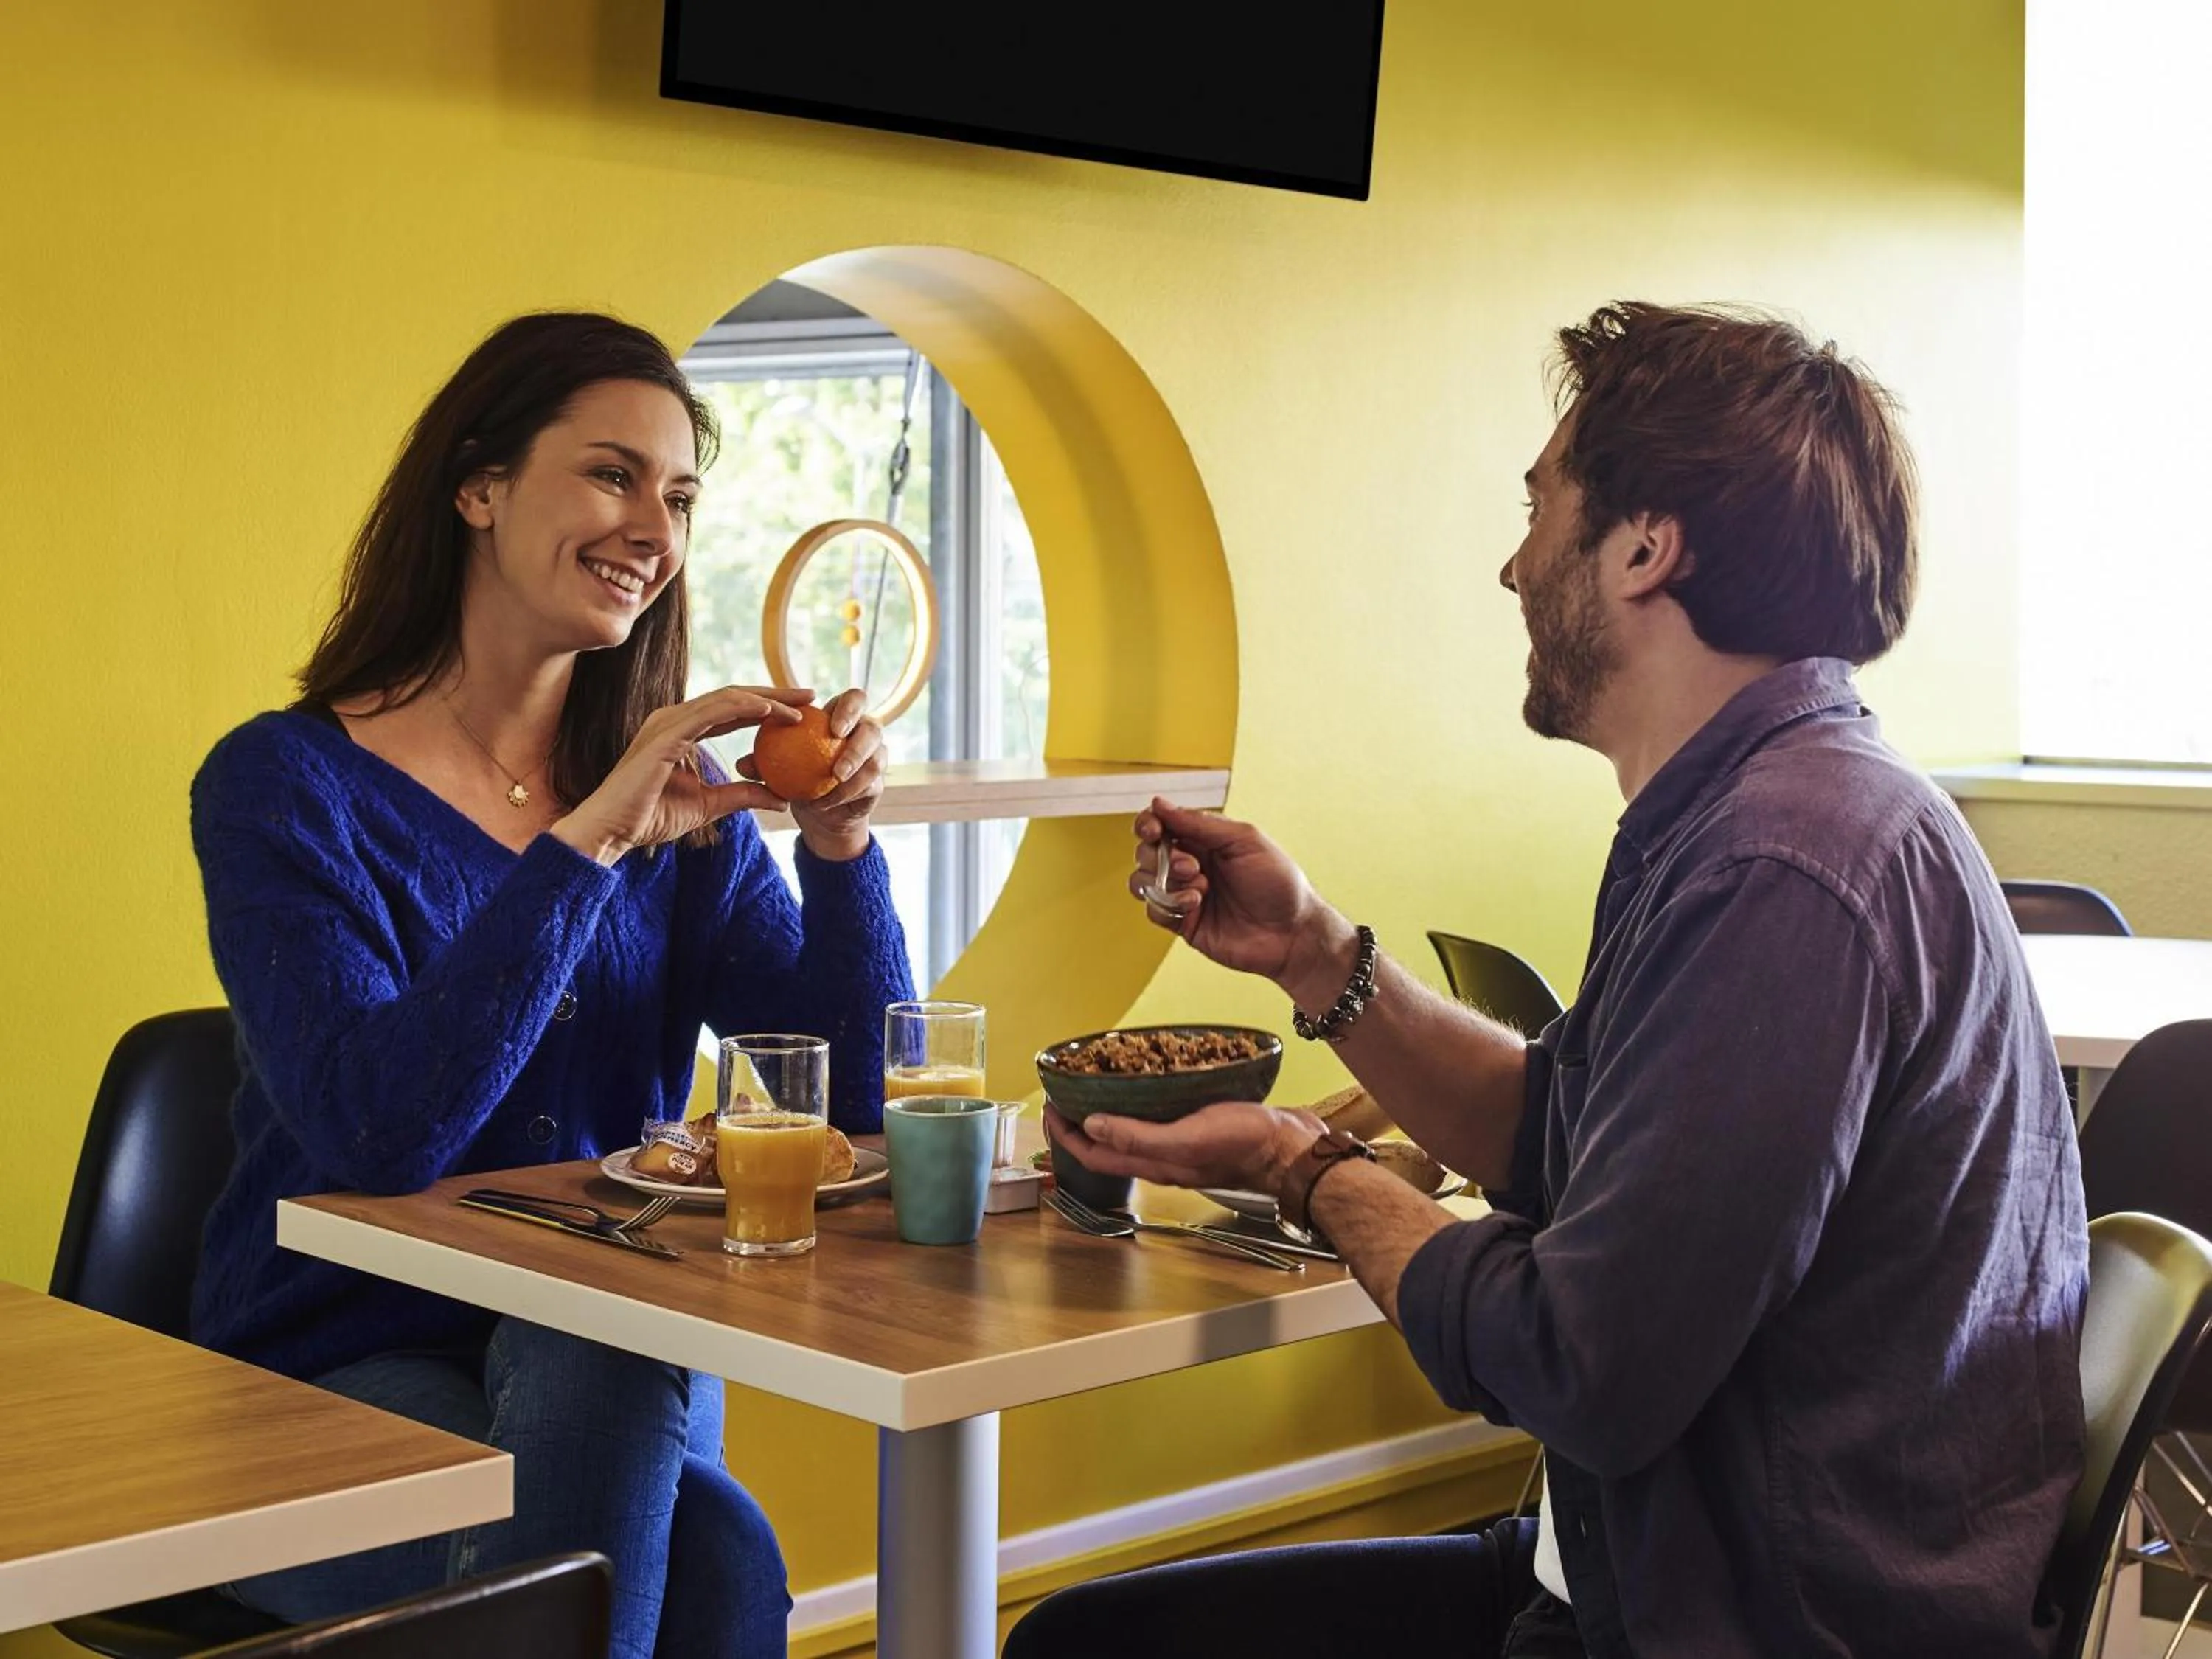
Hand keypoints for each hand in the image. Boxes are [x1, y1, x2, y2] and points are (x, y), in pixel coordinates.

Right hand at [551, 686, 806, 863]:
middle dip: (774, 693)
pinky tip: (770, 710)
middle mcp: (674, 719)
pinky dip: (742, 707)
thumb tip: (782, 798)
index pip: (731, 711)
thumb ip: (742, 795)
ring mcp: (668, 722)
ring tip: (800, 703)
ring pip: (726, 699)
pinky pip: (711, 712)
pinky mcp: (665, 734)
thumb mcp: (709, 805)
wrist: (611, 831)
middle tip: (810, 694)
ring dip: (766, 698)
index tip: (801, 710)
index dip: (767, 706)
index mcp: (681, 731)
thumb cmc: (650, 818)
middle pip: (733, 697)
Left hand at [735, 687, 884, 861]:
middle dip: (858, 731)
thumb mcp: (776, 769)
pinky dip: (849, 792)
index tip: (832, 725)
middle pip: (874, 724)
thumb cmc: (795, 778)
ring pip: (877, 756)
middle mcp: (865, 735)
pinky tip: (829, 800)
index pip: (855, 700)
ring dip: (855, 765)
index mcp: (843, 719)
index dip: (848, 707)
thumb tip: (742, 764)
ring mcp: (875, 760)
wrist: (819, 812)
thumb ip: (763, 763)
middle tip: (837, 742)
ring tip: (835, 777)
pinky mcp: (878, 785)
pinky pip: (871, 785)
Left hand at [1045, 1100, 1320, 1196]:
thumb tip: (1090, 1126)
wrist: (1293, 1148)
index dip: (1066, 1134)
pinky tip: (1149, 1079)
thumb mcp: (1186, 1138)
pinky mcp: (1201, 1127)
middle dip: (1081, 1120)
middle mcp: (1162, 1157)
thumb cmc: (1245, 1143)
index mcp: (1154, 1163)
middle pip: (1108, 1144)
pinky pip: (1159, 1116)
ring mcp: (1182, 1143)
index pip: (1094, 1154)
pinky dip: (1142, 1100)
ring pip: (1132, 1130)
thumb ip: (1138, 1136)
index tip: (1049, 1105)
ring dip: (1110, 1109)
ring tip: (1099, 1080)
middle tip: (1066, 1090)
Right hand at [1131, 800, 1351, 995]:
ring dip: (1163, 880)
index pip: (1162, 824)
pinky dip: (1168, 904)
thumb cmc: (1278, 883)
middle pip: (1146, 852)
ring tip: (1198, 888)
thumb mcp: (1245, 840)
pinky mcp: (1184, 923)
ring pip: (1142, 881)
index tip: (1152, 829)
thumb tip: (1159, 804)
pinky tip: (1196, 903)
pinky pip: (1154, 910)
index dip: (1148, 824)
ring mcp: (1185, 894)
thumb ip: (1200, 823)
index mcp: (1205, 840)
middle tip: (1191, 865)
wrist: (1292, 932)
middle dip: (1159, 855)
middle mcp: (1192, 865)